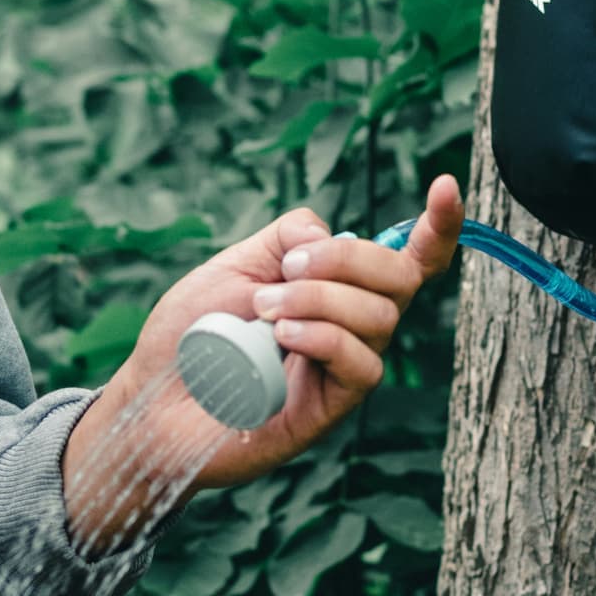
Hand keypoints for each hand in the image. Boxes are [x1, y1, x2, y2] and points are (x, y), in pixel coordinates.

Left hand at [64, 175, 463, 548]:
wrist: (150, 398)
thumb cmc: (190, 335)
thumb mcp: (236, 264)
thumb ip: (287, 237)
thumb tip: (329, 235)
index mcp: (336, 288)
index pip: (407, 258)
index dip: (437, 226)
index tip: (444, 187)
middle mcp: (351, 327)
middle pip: (400, 278)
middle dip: (348, 258)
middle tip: (285, 269)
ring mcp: (344, 369)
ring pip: (380, 317)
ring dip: (320, 298)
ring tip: (263, 310)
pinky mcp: (331, 408)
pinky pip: (361, 363)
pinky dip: (324, 337)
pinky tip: (283, 337)